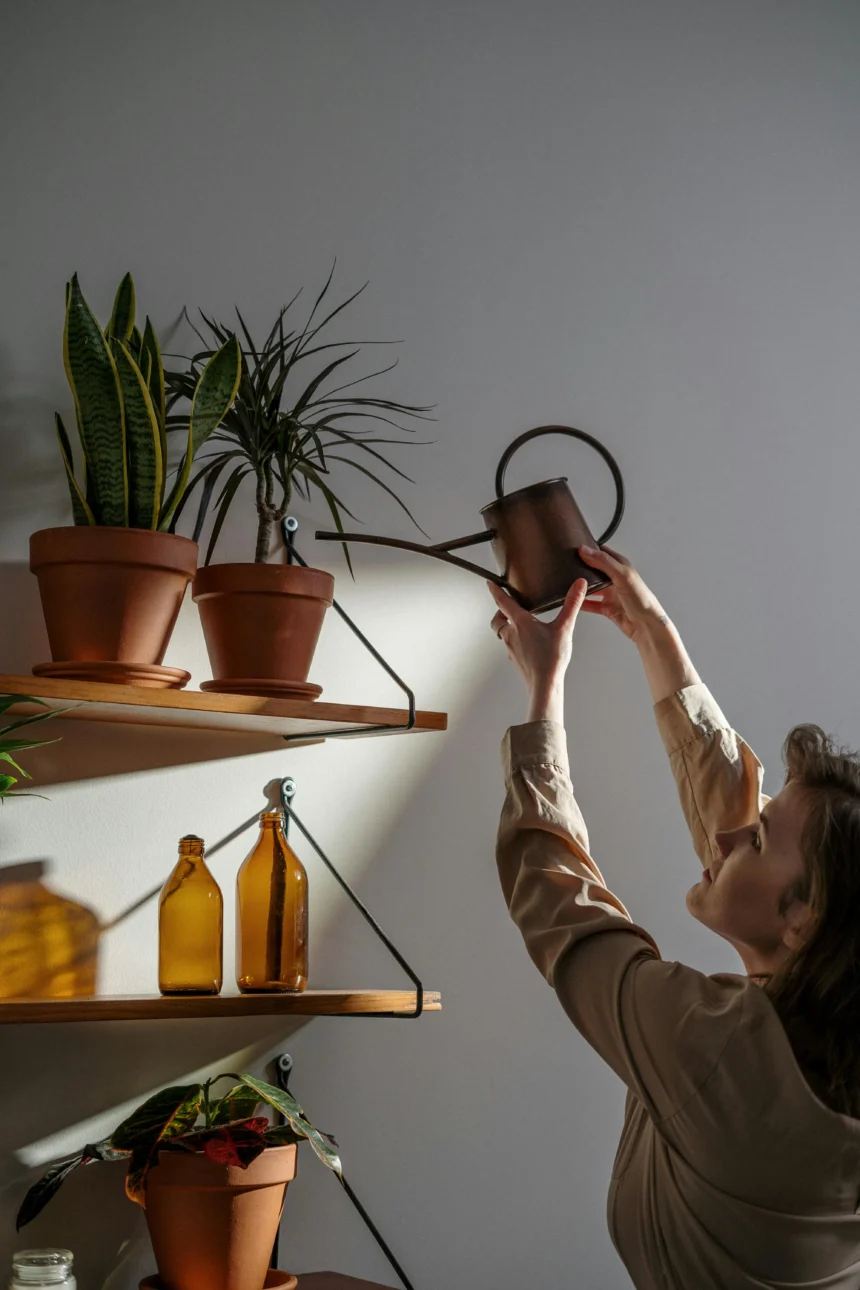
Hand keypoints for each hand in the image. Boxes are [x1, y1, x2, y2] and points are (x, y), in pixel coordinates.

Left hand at [489, 578, 587, 723]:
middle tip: (506, 608)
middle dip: (500, 613)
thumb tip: (579, 585)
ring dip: (508, 627)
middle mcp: (512, 635)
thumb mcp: (564, 627)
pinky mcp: (516, 660)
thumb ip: (572, 604)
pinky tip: (529, 644)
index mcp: (521, 623)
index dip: (496, 591)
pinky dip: (516, 641)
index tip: (490, 584)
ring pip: (504, 635)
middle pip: (498, 620)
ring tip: (521, 625)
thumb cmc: (551, 657)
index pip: (503, 602)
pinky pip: (512, 647)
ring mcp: (512, 649)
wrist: (544, 685)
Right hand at [578, 546, 699, 701]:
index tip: (573, 548)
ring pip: (591, 587)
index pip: (602, 553)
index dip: (589, 549)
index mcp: (621, 566)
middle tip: (565, 566)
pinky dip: (582, 603)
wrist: (647, 626)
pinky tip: (573, 601)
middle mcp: (615, 578)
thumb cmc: (642, 600)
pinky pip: (591, 604)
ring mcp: (611, 593)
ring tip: (566, 583)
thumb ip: (603, 563)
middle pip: (594, 570)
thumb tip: (585, 550)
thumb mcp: (622, 576)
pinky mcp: (607, 608)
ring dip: (581, 587)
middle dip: (581, 568)